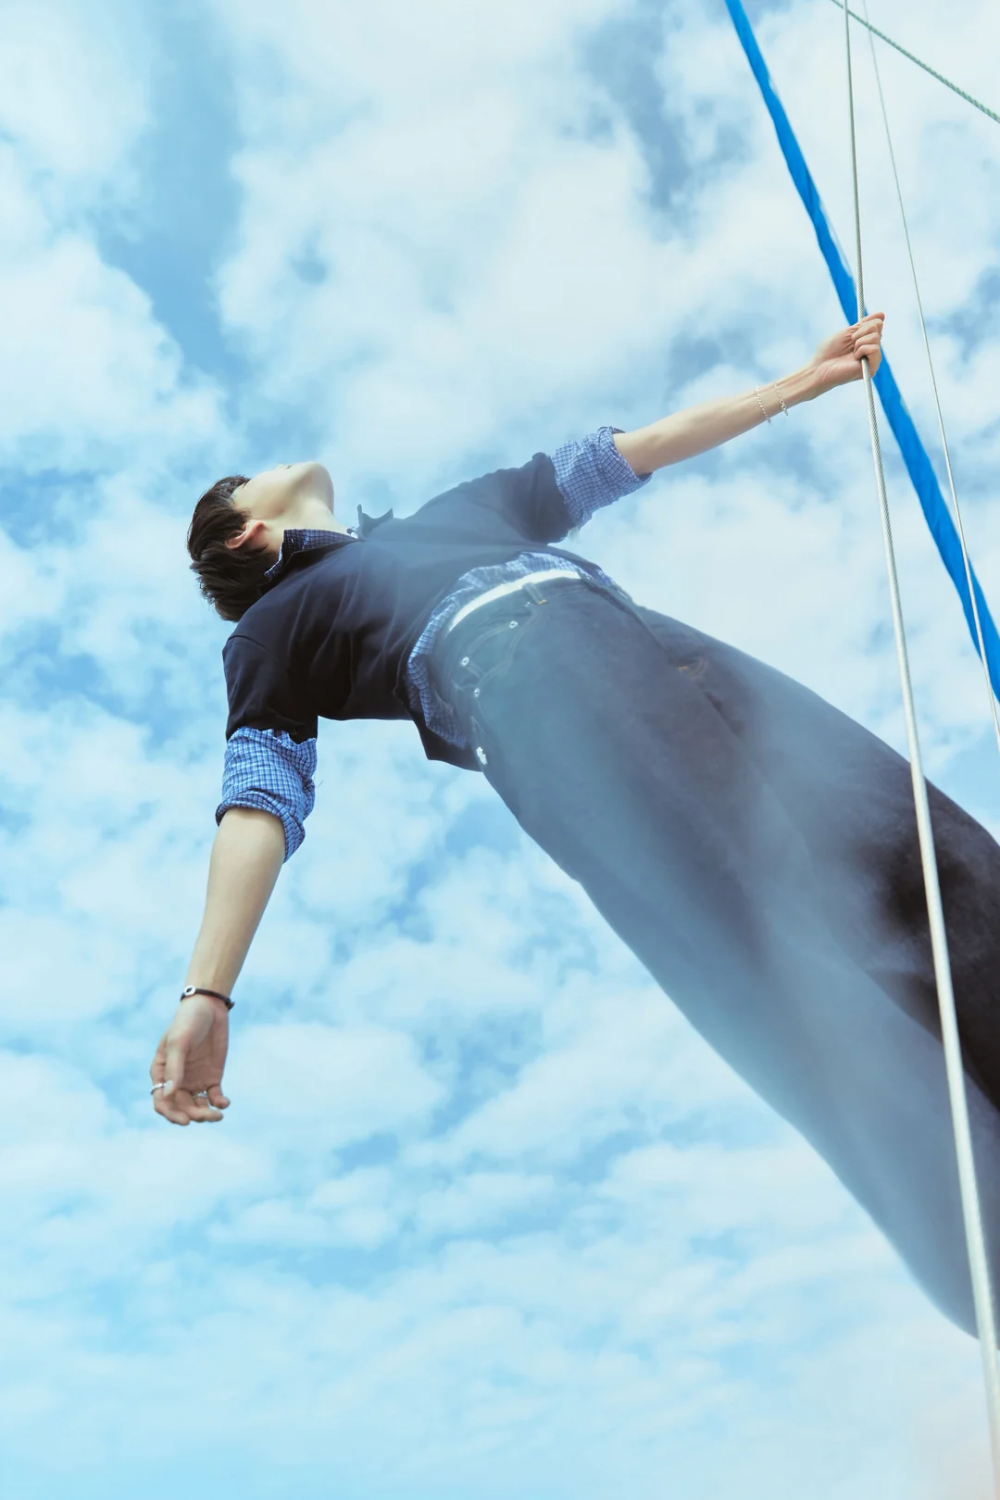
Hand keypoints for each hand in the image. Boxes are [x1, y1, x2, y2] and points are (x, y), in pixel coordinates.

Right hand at [150, 994, 230, 1125]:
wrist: (210, 1007)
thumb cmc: (187, 1022)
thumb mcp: (179, 1042)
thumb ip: (174, 1068)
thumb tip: (168, 1094)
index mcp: (161, 1072)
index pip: (161, 1101)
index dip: (171, 1114)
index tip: (185, 1120)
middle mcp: (176, 1080)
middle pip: (181, 1107)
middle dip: (193, 1116)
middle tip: (208, 1116)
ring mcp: (194, 1080)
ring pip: (197, 1106)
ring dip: (206, 1114)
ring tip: (218, 1114)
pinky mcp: (212, 1077)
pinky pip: (213, 1097)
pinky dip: (219, 1103)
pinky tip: (224, 1103)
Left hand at [808, 312, 884, 392]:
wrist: (820, 366)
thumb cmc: (830, 350)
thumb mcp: (848, 332)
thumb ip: (864, 324)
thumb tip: (882, 315)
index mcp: (866, 340)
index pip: (877, 323)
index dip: (865, 322)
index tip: (854, 330)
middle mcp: (872, 349)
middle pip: (877, 327)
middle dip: (860, 332)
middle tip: (850, 343)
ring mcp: (873, 359)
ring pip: (876, 337)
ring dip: (859, 342)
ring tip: (851, 352)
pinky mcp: (872, 368)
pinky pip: (874, 348)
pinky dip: (861, 349)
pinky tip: (855, 358)